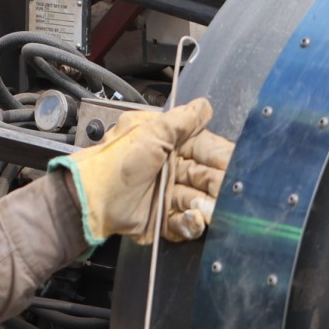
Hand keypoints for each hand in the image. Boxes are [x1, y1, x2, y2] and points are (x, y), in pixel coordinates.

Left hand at [51, 98, 234, 245]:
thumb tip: (203, 106)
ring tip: (211, 208)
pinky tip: (193, 218)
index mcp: (169, 143)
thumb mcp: (149, 132)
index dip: (222, 156)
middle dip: (219, 183)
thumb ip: (180, 120)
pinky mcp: (162, 218)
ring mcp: (167, 194)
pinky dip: (191, 222)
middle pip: (207, 176)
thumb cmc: (113, 163)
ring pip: (200, 200)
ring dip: (207, 204)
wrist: (90, 200)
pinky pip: (185, 222)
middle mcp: (171, 168)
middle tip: (229, 190)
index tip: (238, 163)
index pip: (206, 148)